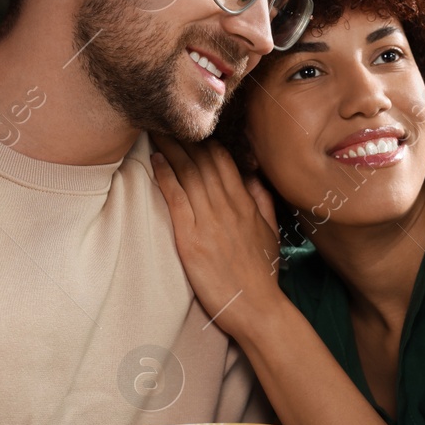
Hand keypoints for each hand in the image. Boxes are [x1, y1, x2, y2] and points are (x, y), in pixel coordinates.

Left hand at [150, 135, 284, 332]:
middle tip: (163, 117)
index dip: (203, 141)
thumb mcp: (270, 232)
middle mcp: (227, 207)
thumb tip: (252, 175)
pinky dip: (166, 177)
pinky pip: (177, 199)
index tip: (188, 127)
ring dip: (170, 149)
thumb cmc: (261, 273)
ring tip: (154, 130)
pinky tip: (156, 160)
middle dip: (183, 137)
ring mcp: (210, 222)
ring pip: (189, 174)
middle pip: (202, 161)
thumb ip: (262, 200)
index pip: (223, 160)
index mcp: (245, 204)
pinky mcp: (193, 240)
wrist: (257, 308)